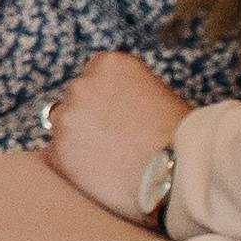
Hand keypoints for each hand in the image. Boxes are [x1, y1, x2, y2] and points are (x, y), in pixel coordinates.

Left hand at [46, 51, 194, 221]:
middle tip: (118, 144)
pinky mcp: (58, 152)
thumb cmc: (184, 138)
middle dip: (92, 121)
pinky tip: (101, 177)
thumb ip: (129, 93)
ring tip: (114, 163)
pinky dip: (73, 169)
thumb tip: (118, 107)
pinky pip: (57, 159)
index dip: (108, 102)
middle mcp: (82, 84)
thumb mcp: (161, 95)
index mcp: (110, 64)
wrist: (182, 172)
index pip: (94, 78)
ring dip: (80, 144)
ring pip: (65, 130)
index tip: (121, 119)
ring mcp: (67, 117)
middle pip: (76, 102)